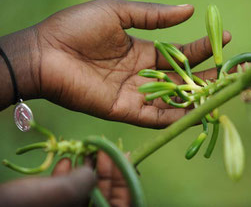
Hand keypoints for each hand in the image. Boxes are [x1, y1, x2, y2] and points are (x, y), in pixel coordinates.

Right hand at [0, 151, 129, 206]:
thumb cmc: (25, 206)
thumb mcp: (63, 192)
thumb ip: (87, 180)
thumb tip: (92, 170)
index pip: (122, 203)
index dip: (125, 179)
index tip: (122, 155)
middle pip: (105, 196)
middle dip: (105, 170)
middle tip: (102, 148)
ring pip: (84, 192)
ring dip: (85, 170)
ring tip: (83, 152)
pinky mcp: (51, 205)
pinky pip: (66, 193)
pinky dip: (67, 176)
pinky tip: (64, 162)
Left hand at [35, 0, 230, 126]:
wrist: (45, 53)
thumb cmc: (77, 28)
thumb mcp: (118, 13)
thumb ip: (153, 16)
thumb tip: (189, 9)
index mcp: (142, 51)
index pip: (180, 51)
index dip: (203, 46)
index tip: (226, 38)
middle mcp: (143, 74)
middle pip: (181, 77)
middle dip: (206, 75)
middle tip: (232, 71)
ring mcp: (135, 94)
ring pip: (172, 99)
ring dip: (195, 97)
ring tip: (221, 92)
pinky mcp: (124, 110)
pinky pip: (155, 116)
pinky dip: (174, 117)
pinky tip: (196, 112)